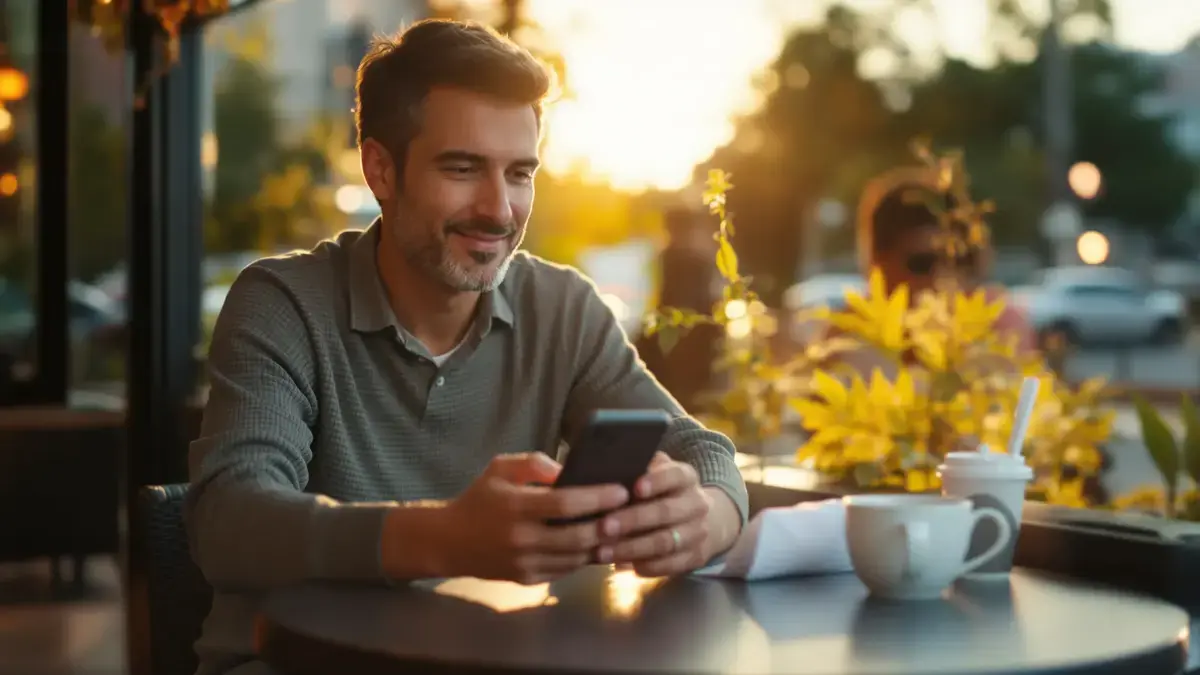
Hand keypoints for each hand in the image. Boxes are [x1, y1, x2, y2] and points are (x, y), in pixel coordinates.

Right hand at [439, 453, 628, 583]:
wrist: (449, 541)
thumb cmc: (480, 498)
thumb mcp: (500, 468)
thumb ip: (534, 464)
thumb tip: (569, 472)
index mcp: (515, 507)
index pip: (566, 504)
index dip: (597, 498)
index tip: (621, 490)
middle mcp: (521, 539)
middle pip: (578, 536)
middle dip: (609, 524)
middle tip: (630, 512)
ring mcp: (524, 563)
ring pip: (576, 558)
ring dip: (601, 544)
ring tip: (620, 527)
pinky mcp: (527, 579)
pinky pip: (565, 570)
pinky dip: (583, 558)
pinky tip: (596, 544)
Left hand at [595, 453, 716, 576]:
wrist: (697, 520)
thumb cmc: (661, 492)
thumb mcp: (655, 473)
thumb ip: (637, 470)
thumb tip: (607, 470)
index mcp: (686, 477)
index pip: (675, 475)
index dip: (656, 482)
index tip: (634, 489)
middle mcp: (697, 503)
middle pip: (666, 512)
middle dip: (633, 520)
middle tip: (604, 527)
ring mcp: (699, 532)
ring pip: (665, 542)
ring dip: (632, 548)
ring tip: (603, 552)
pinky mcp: (696, 557)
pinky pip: (670, 565)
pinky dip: (645, 566)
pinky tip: (620, 565)